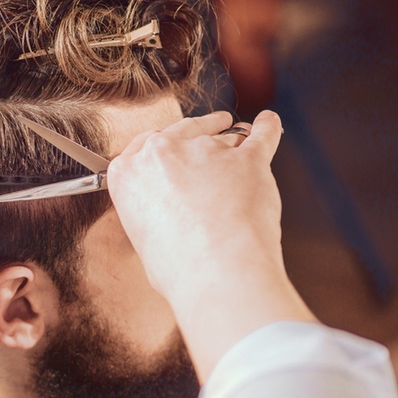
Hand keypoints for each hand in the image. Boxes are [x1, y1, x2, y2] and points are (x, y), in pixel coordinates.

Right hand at [108, 110, 313, 380]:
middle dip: (195, 134)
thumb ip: (154, 212)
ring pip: (222, 137)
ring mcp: (205, 151)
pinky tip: (270, 124)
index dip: (162, 146)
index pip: (144, 144)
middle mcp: (162, 152)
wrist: (215, 273)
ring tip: (240, 149)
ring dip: (231, 143)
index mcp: (128, 172)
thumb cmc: (178, 267)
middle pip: (182, 130)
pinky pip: (262, 135)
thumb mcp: (143, 237)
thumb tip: (172, 217)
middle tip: (206, 143)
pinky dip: (268, 129)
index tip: (170, 147)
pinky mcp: (247, 158)